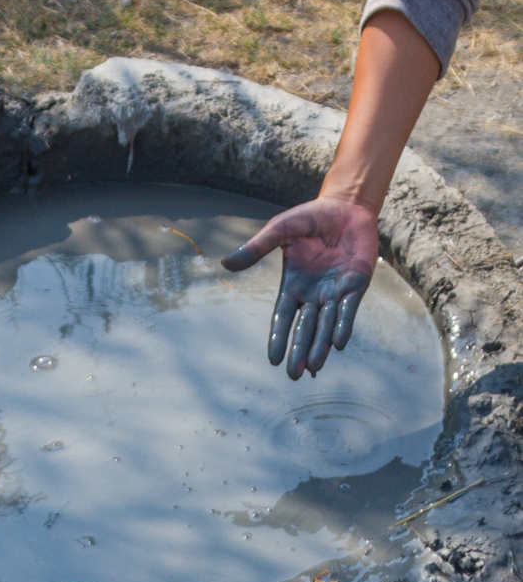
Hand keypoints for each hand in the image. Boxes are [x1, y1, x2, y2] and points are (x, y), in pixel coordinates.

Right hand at [221, 197, 378, 379]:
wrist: (345, 206)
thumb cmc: (309, 218)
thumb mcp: (279, 231)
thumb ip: (256, 248)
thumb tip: (226, 264)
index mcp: (292, 285)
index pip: (283, 317)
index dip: (278, 337)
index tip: (274, 359)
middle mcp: (313, 294)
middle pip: (304, 327)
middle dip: (299, 350)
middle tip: (294, 375)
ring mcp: (335, 292)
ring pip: (326, 325)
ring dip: (320, 346)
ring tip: (314, 367)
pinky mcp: (355, 285)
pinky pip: (348, 310)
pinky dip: (343, 326)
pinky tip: (338, 343)